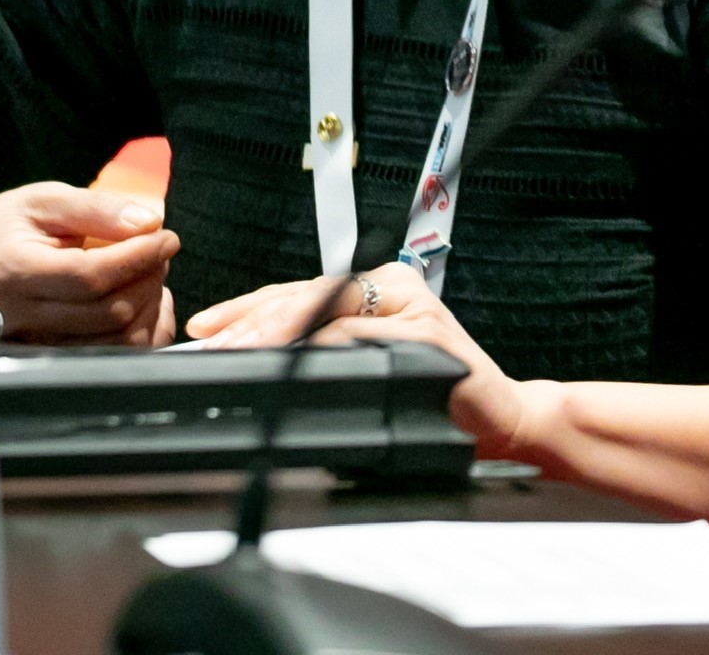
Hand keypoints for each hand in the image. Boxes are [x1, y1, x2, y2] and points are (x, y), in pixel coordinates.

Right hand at [0, 182, 178, 345]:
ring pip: (117, 341)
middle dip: (148, 278)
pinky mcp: (55, 358)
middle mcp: (24, 317)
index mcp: (16, 271)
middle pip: (108, 313)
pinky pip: (115, 355)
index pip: (89, 276)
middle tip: (158, 250)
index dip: (137, 258)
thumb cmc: (12, 225)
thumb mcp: (48, 199)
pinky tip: (144, 299)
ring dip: (150, 304)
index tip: (166, 237)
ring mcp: (38, 345)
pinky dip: (144, 329)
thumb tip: (150, 223)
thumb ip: (97, 207)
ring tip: (149, 270)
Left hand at [183, 261, 528, 456]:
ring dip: (278, 331)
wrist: (501, 420)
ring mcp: (411, 306)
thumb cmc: (434, 399)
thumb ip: (324, 352)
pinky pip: (361, 334)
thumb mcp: (367, 367)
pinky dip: (323, 344)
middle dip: (252, 320)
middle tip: (213, 342)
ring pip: (327, 307)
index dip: (247, 307)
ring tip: (241, 349)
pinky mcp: (426, 334)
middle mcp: (392, 288)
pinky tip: (294, 355)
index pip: (297, 290)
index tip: (207, 326)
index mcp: (376, 289)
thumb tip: (254, 356)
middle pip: (305, 294)